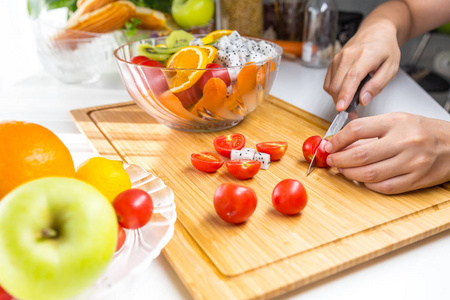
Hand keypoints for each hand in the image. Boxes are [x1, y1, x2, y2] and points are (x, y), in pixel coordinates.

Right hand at [323, 20, 400, 112]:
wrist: (375, 31)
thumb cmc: (385, 48)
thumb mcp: (391, 68)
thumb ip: (377, 85)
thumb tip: (363, 100)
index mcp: (366, 55)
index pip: (352, 77)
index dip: (345, 94)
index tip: (342, 108)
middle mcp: (348, 55)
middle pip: (337, 84)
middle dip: (342, 102)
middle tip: (353, 111)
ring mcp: (338, 58)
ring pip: (331, 86)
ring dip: (338, 98)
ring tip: (351, 101)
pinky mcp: (332, 62)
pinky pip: (328, 83)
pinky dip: (334, 91)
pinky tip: (346, 91)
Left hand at [324, 113, 449, 193]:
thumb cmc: (423, 131)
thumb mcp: (396, 121)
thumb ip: (369, 131)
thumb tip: (340, 144)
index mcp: (396, 123)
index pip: (357, 130)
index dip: (337, 140)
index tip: (329, 145)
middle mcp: (404, 142)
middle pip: (360, 155)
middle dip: (339, 159)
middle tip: (331, 160)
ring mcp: (411, 163)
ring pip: (369, 174)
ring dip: (350, 174)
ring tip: (343, 169)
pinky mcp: (415, 180)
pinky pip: (384, 187)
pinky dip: (367, 184)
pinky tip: (362, 179)